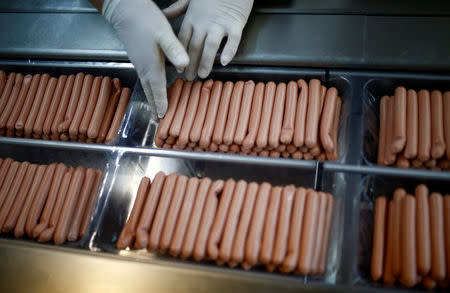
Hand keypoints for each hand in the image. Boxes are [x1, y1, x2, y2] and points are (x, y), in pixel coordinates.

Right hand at [102, 0, 188, 117]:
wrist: (124, 9)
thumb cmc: (144, 19)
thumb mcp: (163, 32)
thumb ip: (174, 49)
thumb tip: (184, 66)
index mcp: (151, 64)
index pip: (158, 89)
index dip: (161, 102)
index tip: (163, 116)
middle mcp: (143, 67)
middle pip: (150, 91)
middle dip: (155, 104)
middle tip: (159, 118)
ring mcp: (139, 62)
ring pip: (146, 85)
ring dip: (152, 96)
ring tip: (157, 106)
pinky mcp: (138, 56)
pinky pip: (145, 77)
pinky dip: (150, 86)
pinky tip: (153, 85)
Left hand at [178, 0, 253, 79]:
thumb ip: (177, 8)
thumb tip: (163, 14)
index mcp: (192, 18)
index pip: (183, 40)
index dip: (179, 55)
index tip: (178, 68)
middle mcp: (204, 23)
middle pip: (195, 47)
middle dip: (191, 64)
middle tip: (190, 78)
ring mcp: (219, 24)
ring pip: (211, 46)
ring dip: (206, 62)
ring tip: (203, 74)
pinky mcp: (235, 24)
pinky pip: (232, 40)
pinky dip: (229, 51)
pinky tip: (225, 62)